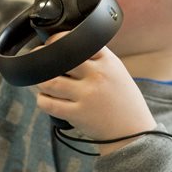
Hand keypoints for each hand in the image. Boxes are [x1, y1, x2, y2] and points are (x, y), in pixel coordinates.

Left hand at [35, 40, 156, 153]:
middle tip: (39, 61)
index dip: (59, 40)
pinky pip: (49, 104)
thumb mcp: (117, 72)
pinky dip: (42, 100)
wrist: (133, 131)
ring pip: (50, 82)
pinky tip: (46, 98)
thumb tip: (68, 49)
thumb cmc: (123, 101)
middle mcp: (97, 76)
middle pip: (60, 60)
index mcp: (108, 62)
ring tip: (43, 82)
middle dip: (44, 58)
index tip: (52, 43)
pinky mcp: (78, 114)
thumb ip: (97, 59)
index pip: (78, 42)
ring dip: (41, 81)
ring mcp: (87, 95)